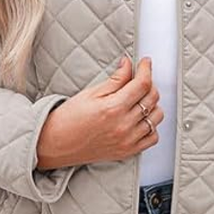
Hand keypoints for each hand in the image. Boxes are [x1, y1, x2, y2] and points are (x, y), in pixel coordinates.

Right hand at [36, 55, 163, 168]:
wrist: (56, 144)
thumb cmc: (68, 119)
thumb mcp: (90, 93)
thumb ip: (115, 79)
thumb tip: (128, 65)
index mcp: (113, 108)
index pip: (142, 84)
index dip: (146, 69)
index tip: (145, 63)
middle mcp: (123, 125)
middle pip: (152, 98)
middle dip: (149, 83)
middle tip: (140, 78)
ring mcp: (128, 140)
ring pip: (157, 117)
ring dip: (152, 104)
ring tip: (140, 98)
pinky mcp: (128, 151)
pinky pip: (153, 137)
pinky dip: (151, 126)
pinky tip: (141, 118)